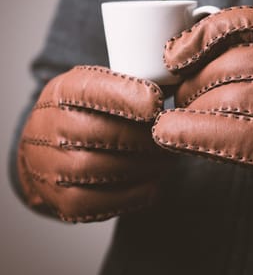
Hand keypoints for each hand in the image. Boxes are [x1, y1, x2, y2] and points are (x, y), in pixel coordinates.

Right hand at [17, 66, 168, 221]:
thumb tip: (176, 80)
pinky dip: (134, 194)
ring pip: (99, 167)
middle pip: (100, 132)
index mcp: (64, 91)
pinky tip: (153, 183)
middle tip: (168, 139)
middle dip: (142, 137)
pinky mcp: (62, 201)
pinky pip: (100, 202)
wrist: (45, 151)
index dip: (126, 97)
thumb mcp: (101, 86)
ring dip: (142, 165)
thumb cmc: (89, 113)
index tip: (156, 103)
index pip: (92, 90)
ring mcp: (51, 166)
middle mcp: (50, 126)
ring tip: (165, 160)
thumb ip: (133, 83)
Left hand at [152, 6, 252, 235]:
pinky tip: (171, 137)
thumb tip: (198, 59)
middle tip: (187, 101)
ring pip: (207, 101)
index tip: (175, 56)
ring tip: (185, 122)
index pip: (233, 22)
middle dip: (189, 87)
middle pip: (211, 69)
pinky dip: (181, 135)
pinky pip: (209, 133)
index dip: (195, 39)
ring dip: (185, 114)